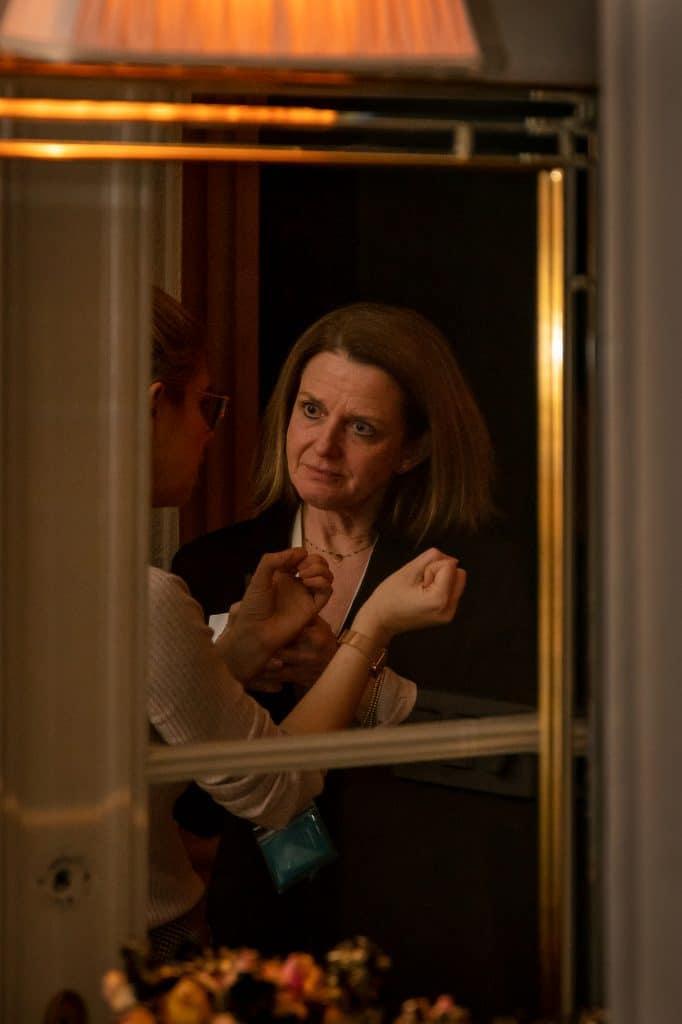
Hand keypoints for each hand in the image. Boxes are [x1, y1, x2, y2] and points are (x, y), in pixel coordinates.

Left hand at [214, 548, 332, 681]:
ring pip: (326, 576)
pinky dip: (322, 582)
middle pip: (318, 564)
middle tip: (300, 568)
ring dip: (319, 569)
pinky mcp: (313, 607)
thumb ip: (273, 560)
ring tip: (303, 575)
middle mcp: (297, 584)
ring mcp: (306, 595)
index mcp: (283, 575)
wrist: (256, 632)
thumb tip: (299, 552)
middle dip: (314, 560)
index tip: (292, 559)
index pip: (301, 557)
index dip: (300, 553)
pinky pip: (328, 591)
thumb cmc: (254, 607)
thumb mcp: (258, 578)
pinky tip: (307, 583)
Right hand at [352, 548, 465, 646]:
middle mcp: (450, 609)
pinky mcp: (447, 615)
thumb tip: (449, 558)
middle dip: (441, 572)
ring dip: (442, 580)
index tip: (418, 580)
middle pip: (459, 574)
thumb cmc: (388, 596)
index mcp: (440, 599)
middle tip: (421, 584)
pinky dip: (441, 588)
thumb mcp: (408, 570)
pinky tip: (425, 595)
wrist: (380, 621)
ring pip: (457, 582)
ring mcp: (450, 614)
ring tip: (422, 590)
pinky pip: (452, 592)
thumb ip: (431, 558)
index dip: (432, 567)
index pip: (450, 565)